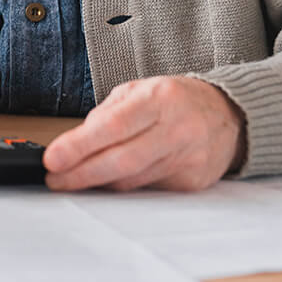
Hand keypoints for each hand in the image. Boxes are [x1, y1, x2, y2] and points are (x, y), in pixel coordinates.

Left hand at [42, 75, 244, 191]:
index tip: (53, 158)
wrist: (228, 114)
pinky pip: (148, 189)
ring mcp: (188, 158)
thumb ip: (106, 114)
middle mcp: (177, 128)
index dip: (80, 145)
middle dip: (82, 173)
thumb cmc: (174, 100)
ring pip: (133, 179)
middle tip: (55, 179)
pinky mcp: (192, 182)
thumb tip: (73, 144)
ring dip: (98, 183)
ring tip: (72, 180)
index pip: (114, 125)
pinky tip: (108, 182)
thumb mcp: (138, 91)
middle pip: (123, 160)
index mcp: (159, 98)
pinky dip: (124, 186)